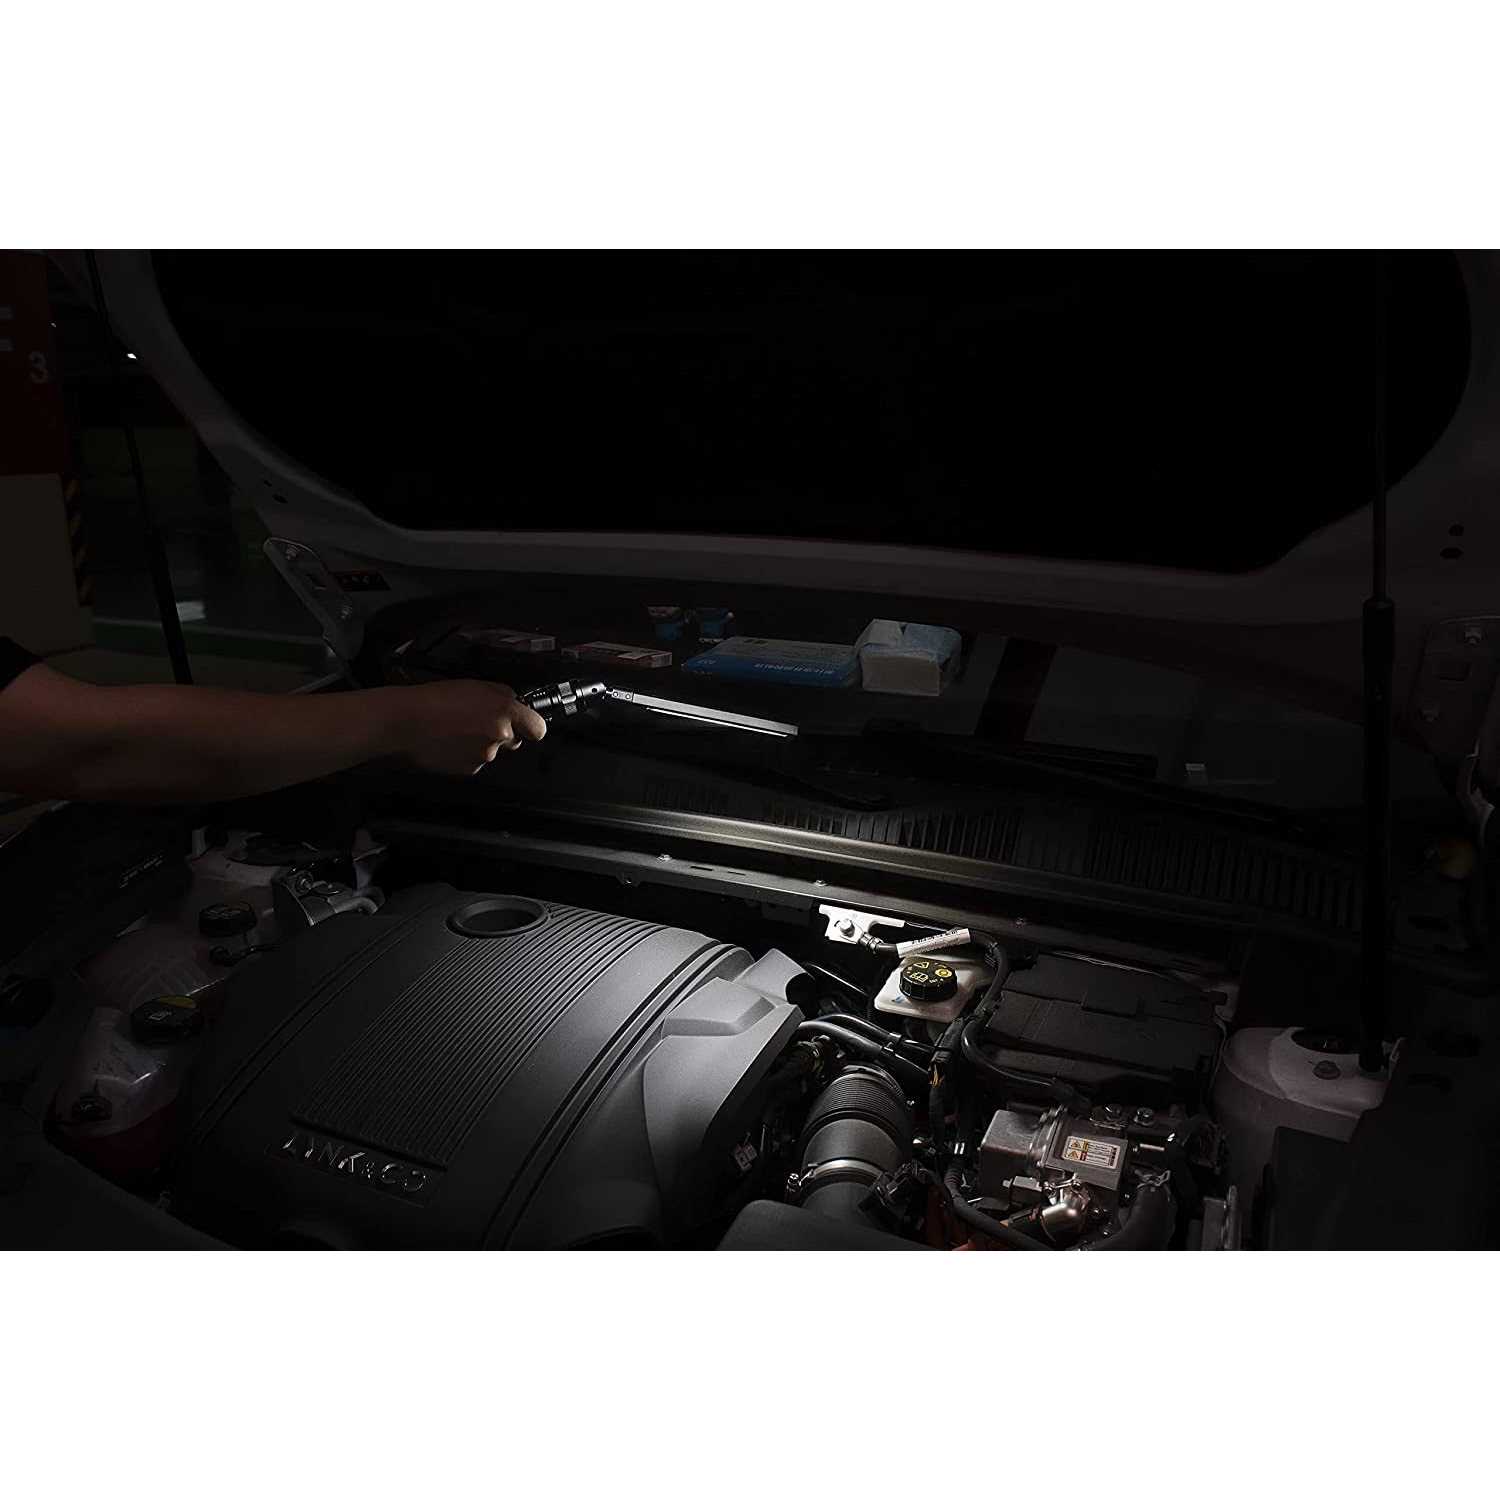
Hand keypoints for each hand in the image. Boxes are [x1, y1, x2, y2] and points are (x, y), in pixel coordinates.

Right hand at [389, 679, 546, 775]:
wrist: (405, 722)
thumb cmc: (435, 700)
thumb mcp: (476, 685)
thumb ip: (503, 696)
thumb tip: (516, 704)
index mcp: (505, 711)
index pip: (538, 728)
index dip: (531, 726)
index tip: (527, 725)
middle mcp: (500, 735)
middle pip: (514, 740)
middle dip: (502, 732)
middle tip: (478, 721)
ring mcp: (485, 755)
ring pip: (493, 750)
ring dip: (481, 742)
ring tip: (457, 729)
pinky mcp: (470, 769)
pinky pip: (476, 761)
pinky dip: (466, 753)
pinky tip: (451, 741)